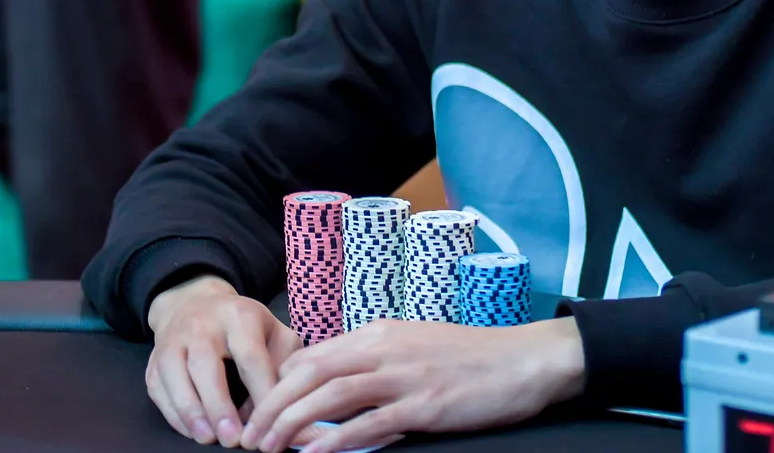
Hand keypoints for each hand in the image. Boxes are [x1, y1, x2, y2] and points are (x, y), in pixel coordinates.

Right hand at [146, 275, 305, 447]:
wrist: (193, 303)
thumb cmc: (242, 326)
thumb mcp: (272, 330)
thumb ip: (282, 362)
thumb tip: (274, 405)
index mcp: (239, 316)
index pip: (250, 356)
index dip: (259, 391)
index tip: (269, 421)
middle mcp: (202, 326)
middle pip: (206, 365)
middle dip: (219, 405)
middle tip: (233, 439)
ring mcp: (173, 342)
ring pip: (176, 376)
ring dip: (191, 412)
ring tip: (209, 439)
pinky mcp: (154, 361)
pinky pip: (159, 389)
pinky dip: (173, 413)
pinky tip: (192, 431)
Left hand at [239, 317, 587, 452]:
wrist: (525, 360)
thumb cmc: (472, 357)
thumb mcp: (416, 345)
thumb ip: (376, 360)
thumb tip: (336, 383)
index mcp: (381, 331)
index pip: (312, 354)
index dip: (276, 384)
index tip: (256, 411)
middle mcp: (386, 348)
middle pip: (310, 372)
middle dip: (270, 405)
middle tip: (247, 436)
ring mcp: (405, 376)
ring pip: (330, 395)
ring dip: (290, 423)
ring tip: (267, 448)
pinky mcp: (425, 405)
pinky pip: (369, 424)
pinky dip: (335, 440)